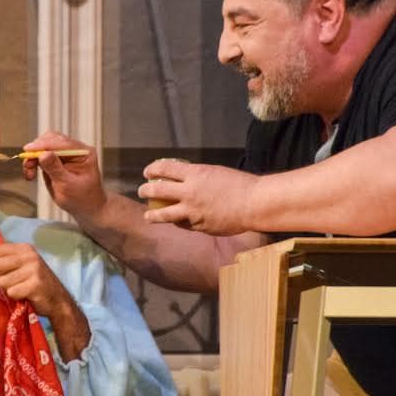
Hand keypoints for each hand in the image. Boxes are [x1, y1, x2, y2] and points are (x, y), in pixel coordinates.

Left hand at [0, 242, 90, 358]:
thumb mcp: (22, 266)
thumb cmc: (34, 284)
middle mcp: (30, 255)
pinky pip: (12, 292)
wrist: (57, 301)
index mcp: (24, 248)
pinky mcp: (36, 284)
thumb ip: (6, 262)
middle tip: (7, 285)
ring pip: (3, 281)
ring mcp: (34, 269)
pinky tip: (25, 296)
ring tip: (19, 290)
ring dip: (7, 290)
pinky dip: (15, 297)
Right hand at [21, 131, 104, 218]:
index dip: (44, 145)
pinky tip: (31, 174)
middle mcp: (75, 150)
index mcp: (83, 153)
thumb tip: (43, 154)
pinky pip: (41, 156)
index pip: (62, 143)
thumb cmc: (81, 199)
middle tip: (28, 165)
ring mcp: (65, 154)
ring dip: (33, 157)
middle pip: (51, 140)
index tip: (28, 150)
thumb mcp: (67, 185)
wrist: (85, 209)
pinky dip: (33, 162)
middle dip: (37, 151)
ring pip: (44, 146)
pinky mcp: (56, 161)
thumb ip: (55, 169)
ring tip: (29, 174)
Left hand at [138, 158, 258, 235]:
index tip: (147, 172)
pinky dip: (179, 222)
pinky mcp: (199, 227)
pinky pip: (184, 225)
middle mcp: (189, 193)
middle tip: (141, 191)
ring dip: (153, 215)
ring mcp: (193, 212)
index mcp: (195, 174)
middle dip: (146, 190)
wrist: (254, 204)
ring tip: (147, 216)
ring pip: (164, 215)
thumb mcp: (216, 173)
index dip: (152, 169)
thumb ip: (199, 177)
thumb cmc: (240, 185)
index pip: (165, 169)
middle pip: (158, 191)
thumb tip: (188, 180)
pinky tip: (176, 222)